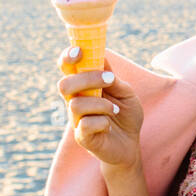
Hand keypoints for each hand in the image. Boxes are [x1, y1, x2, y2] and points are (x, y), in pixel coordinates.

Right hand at [58, 46, 142, 170]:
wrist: (130, 144)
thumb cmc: (125, 114)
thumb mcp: (125, 92)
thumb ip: (112, 77)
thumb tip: (101, 57)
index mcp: (83, 86)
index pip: (66, 68)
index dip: (67, 57)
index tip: (79, 51)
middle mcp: (75, 100)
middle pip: (64, 84)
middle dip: (87, 79)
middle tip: (109, 80)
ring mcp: (75, 119)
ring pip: (75, 104)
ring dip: (101, 104)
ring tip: (114, 109)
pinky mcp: (81, 137)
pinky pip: (85, 124)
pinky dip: (102, 121)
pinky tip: (109, 125)